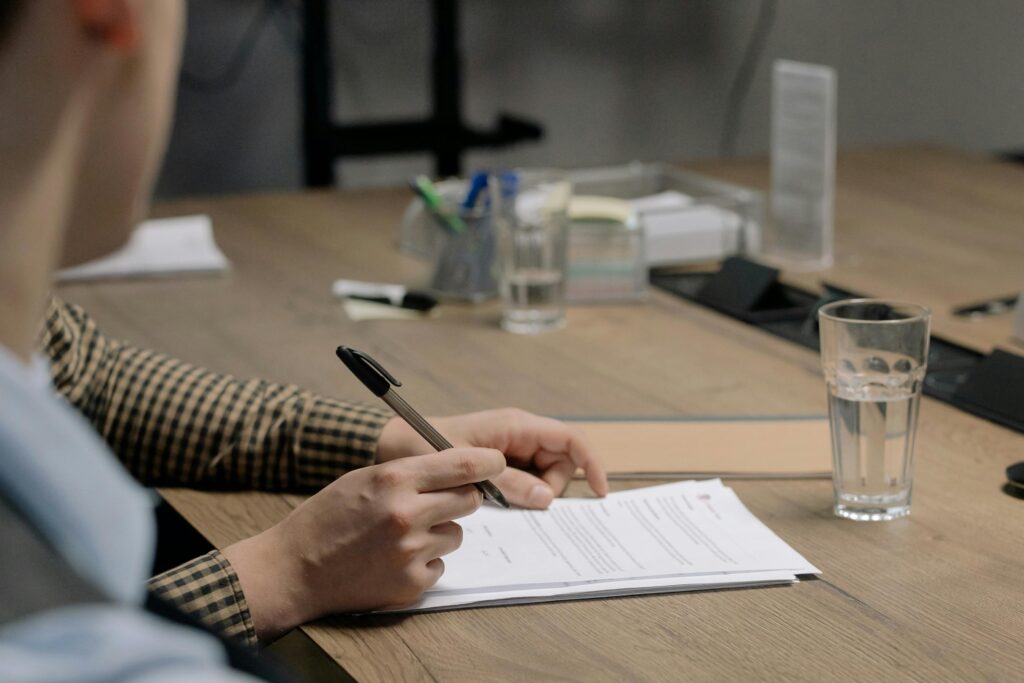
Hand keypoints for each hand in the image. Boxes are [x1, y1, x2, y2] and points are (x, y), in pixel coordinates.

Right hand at [222, 447, 504, 641]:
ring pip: (455, 533)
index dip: (488, 462)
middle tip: (436, 502)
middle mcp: (407, 514)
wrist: (295, 568)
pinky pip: (441, 565)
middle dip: (460, 498)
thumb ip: (411, 473)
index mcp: (394, 479)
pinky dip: (425, 561)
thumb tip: (461, 471)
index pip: (462, 465)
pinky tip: (394, 558)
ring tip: (400, 535)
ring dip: (438, 531)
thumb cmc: (328, 517)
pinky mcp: (411, 583)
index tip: (497, 462)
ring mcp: (410, 552)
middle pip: (469, 499)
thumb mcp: (365, 478)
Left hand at [377, 408, 607, 508]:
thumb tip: (547, 499)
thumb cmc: (424, 447)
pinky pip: (526, 481)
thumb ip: (507, 483)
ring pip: (545, 475)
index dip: (591, 463)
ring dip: (533, 492)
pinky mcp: (500, 463)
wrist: (392, 446)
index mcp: (515, 425)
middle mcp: (519, 434)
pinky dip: (521, 494)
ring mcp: (510, 448)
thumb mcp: (467, 470)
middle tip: (519, 501)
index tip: (601, 492)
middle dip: (552, 486)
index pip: (570, 439)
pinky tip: (498, 501)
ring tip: (499, 499)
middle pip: (561, 462)